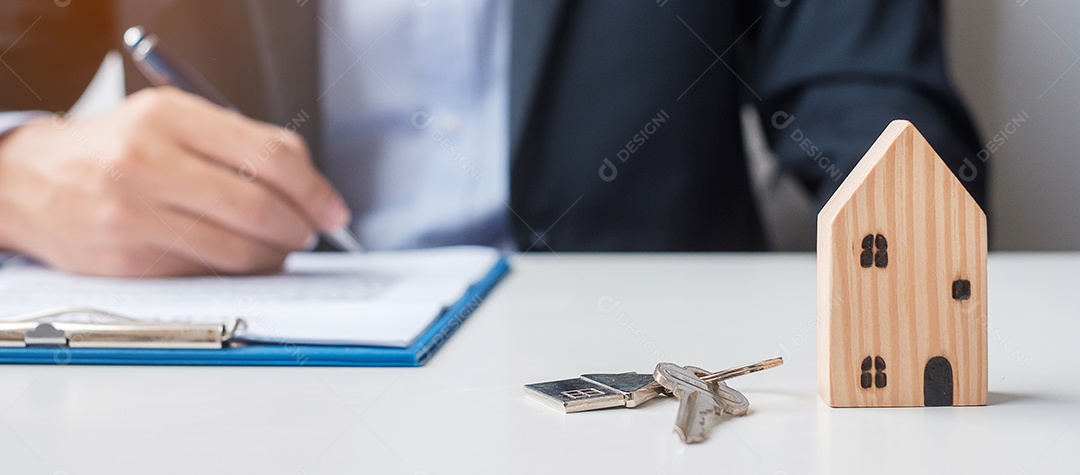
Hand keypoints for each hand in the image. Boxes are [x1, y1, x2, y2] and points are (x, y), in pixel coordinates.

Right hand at [0, 87, 349, 276]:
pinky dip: (237, 272)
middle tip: (309, 233)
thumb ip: (240, 144)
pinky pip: (207, 273)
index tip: (332, 209)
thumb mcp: (173, 120)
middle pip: (260, 207)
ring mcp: (135, 215)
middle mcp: (148, 163)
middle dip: (300, 228)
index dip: (315, 190)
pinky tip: (239, 260)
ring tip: (279, 248)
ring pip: (238, 250)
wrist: (29, 182)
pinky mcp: (129, 259)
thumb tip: (310, 187)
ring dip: (274, 256)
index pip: (271, 156)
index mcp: (170, 117)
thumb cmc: (115, 149)